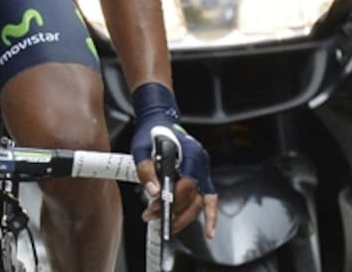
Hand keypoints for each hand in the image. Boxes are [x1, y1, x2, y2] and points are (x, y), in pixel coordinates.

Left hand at [131, 82, 217, 237]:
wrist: (158, 120)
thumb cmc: (150, 132)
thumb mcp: (141, 148)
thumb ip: (145, 169)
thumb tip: (153, 192)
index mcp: (190, 152)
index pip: (186, 184)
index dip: (173, 199)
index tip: (157, 208)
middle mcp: (201, 162)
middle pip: (193, 196)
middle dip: (174, 211)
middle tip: (152, 216)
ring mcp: (202, 169)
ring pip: (199, 201)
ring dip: (183, 216)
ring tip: (164, 222)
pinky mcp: (200, 176)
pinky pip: (209, 197)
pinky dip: (210, 214)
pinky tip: (209, 230)